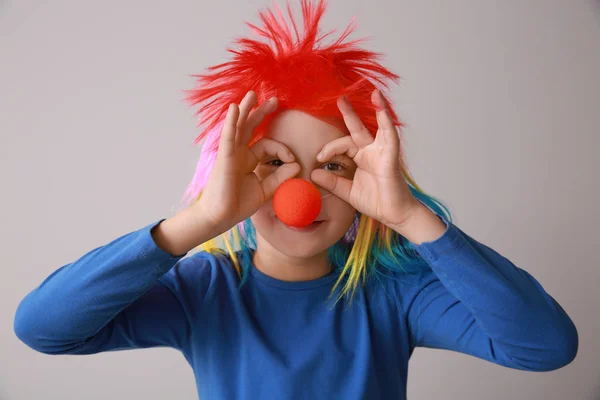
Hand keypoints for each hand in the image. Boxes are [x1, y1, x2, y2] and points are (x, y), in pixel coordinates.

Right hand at [195, 91, 299, 231]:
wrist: (220, 217)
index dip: (283, 150)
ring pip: (238, 126)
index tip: (293, 160)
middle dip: (261, 113)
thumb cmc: (237, 204)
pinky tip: (235, 109)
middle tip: (274, 100)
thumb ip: (280, 177)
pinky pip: (228, 136)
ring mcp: (230, 154)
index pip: (268, 146)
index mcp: (247, 160)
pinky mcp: (224, 158)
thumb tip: (297, 165)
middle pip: (250, 127)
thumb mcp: (265, 189)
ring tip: (252, 94)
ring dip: (245, 109)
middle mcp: (238, 153)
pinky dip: (231, 122)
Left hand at [311, 89, 421, 229]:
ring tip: (375, 93)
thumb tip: (314, 173)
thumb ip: (331, 182)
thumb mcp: (347, 191)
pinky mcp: (391, 158)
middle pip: (359, 128)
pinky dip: (387, 123)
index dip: (329, 148)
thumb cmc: (375, 202)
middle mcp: (372, 151)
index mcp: (361, 157)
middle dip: (350, 113)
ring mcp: (383, 152)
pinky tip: (383, 110)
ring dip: (379, 108)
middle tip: (340, 97)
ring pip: (380, 126)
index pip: (343, 144)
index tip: (319, 158)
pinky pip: (390, 137)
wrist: (394, 216)